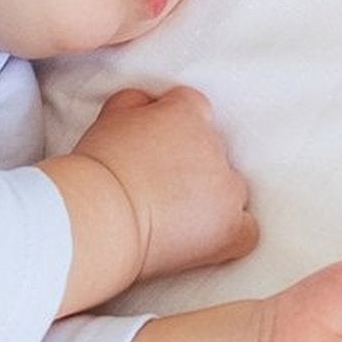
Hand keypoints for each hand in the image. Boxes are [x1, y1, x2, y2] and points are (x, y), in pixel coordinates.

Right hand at [71, 86, 256, 280]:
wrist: (98, 215)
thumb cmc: (96, 169)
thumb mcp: (109, 117)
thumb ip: (136, 103)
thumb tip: (148, 104)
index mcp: (188, 113)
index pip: (192, 109)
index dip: (170, 128)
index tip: (151, 147)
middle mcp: (215, 146)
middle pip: (212, 150)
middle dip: (189, 165)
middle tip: (153, 185)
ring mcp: (227, 189)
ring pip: (229, 188)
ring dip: (208, 198)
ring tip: (170, 216)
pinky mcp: (230, 229)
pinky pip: (245, 229)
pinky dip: (229, 232)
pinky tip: (203, 238)